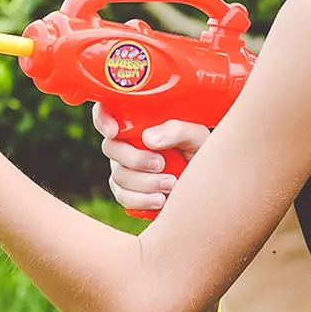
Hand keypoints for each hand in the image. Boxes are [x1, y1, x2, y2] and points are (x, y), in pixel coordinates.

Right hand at [92, 103, 210, 213]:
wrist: (208, 184)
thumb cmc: (202, 153)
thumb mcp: (197, 137)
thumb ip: (177, 131)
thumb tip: (147, 138)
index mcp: (140, 122)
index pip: (107, 111)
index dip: (102, 119)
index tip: (114, 131)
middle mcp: (127, 143)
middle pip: (110, 148)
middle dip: (135, 159)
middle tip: (162, 164)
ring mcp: (125, 168)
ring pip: (118, 175)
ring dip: (145, 183)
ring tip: (171, 184)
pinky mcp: (128, 192)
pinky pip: (123, 196)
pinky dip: (141, 200)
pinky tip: (161, 200)